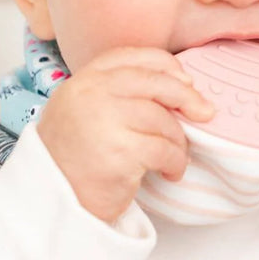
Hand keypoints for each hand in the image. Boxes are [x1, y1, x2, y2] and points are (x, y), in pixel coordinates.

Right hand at [36, 47, 214, 223]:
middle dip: (187, 97)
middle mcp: (92, 94)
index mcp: (85, 80)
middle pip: (155, 82)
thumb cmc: (75, 158)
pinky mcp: (120, 152)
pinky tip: (169, 172)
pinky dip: (175, 162)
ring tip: (174, 156)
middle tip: (204, 112)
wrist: (54, 202)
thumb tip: (180, 84)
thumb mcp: (86, 111)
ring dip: (178, 141)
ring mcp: (105, 121)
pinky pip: (165, 150)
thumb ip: (120, 92)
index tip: (184, 81)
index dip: (165, 66)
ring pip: (163, 120)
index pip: (132, 57)